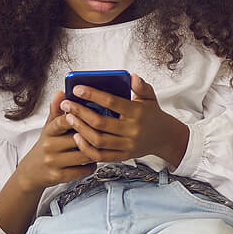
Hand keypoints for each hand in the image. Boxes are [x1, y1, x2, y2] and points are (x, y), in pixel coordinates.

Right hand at [15, 91, 96, 192]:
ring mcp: (54, 162)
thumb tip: (60, 93)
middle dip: (93, 136)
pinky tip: (92, 160)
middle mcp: (49, 146)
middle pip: (78, 139)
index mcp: (48, 132)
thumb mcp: (49, 128)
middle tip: (106, 132)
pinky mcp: (59, 176)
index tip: (89, 114)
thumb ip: (56, 111)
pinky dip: (91, 165)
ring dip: (95, 151)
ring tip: (101, 146)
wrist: (31, 172)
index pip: (62, 121)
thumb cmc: (47, 146)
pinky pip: (83, 170)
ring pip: (83, 155)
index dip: (77, 117)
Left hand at [65, 74, 189, 166]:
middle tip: (66, 104)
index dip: (93, 95)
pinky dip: (87, 148)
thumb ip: (141, 86)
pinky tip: (77, 137)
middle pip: (100, 122)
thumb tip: (132, 76)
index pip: (111, 102)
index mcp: (138, 112)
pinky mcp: (124, 156)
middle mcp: (132, 130)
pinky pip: (101, 156)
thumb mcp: (150, 98)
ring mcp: (127, 145)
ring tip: (68, 118)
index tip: (77, 89)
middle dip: (80, 112)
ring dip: (80, 129)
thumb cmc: (152, 114)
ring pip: (98, 140)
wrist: (165, 138)